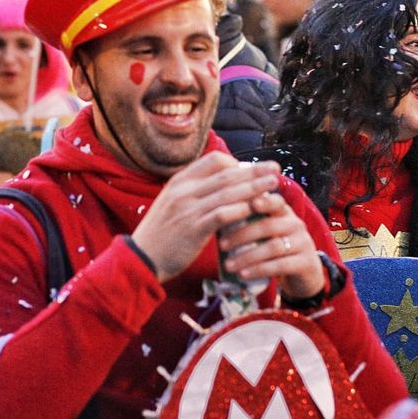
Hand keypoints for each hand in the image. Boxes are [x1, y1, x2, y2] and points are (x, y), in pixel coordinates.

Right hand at [131, 154, 285, 280]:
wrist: (141, 258)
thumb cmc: (161, 234)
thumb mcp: (173, 205)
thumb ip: (195, 194)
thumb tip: (222, 189)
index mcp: (179, 181)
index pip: (214, 160)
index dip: (238, 163)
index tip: (253, 170)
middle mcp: (184, 190)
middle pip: (226, 173)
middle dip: (254, 170)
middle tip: (276, 168)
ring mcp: (188, 208)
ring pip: (228, 191)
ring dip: (254, 187)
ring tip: (274, 184)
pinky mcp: (193, 228)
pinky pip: (222, 214)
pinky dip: (241, 209)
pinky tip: (256, 208)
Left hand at [215, 191, 327, 300]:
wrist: (304, 273)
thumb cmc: (276, 248)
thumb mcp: (266, 231)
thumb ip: (249, 220)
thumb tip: (212, 214)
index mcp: (284, 212)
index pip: (272, 200)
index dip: (257, 201)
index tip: (237, 204)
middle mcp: (296, 224)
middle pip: (268, 225)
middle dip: (242, 235)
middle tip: (221, 244)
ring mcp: (303, 243)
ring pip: (273, 247)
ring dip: (247, 256)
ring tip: (228, 265)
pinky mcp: (306, 262)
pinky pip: (280, 265)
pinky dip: (259, 270)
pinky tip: (243, 275)